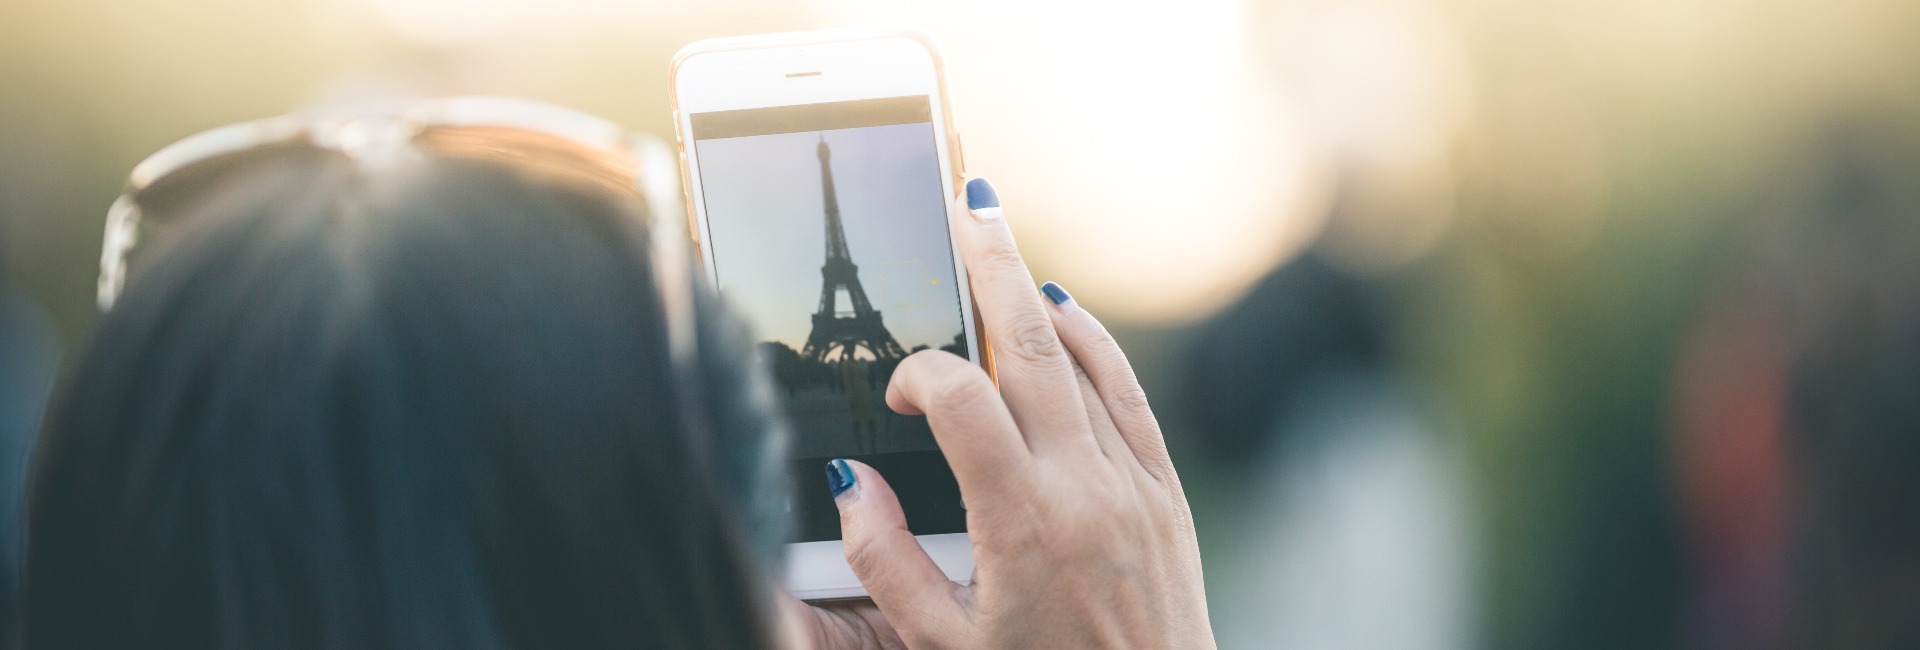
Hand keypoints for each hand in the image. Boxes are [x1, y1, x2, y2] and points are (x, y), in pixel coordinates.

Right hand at [826, 177, 1214, 648]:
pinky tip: (1062, 314)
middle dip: (990, 265)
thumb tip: (849, 481)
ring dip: (1035, 292)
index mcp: (1020, 521)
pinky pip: (1128, 395)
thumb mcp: (944, 645)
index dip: (919, 372)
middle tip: (964, 201)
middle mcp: (1082, 487)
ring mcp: (1131, 484)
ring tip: (997, 237)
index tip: (898, 389)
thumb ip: (885, 561)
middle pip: (1028, 346)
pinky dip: (1093, 344)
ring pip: (1082, 359)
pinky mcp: (1163, 493)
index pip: (960, 401)